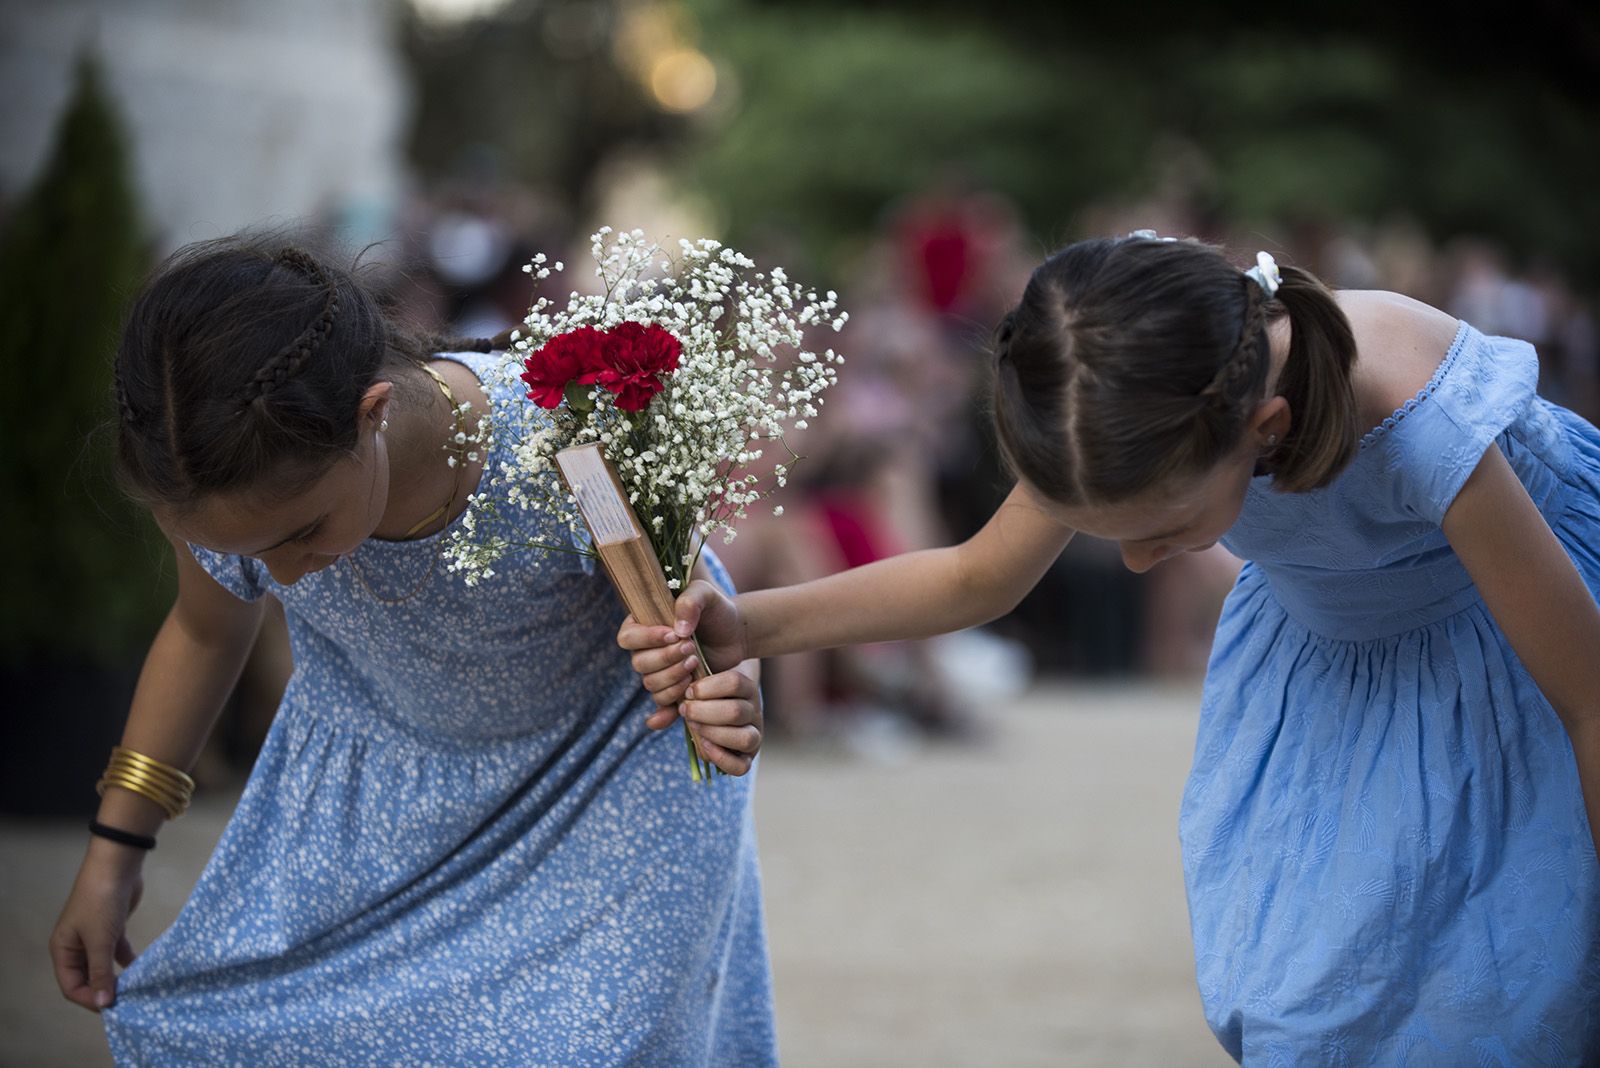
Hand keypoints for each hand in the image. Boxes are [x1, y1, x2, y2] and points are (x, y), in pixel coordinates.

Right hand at [50, 841, 145, 1011]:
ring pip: (103, 965)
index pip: (71, 986)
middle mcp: (75, 946)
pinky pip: (116, 952)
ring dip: (117, 977)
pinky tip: (142, 969)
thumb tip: (104, 1004)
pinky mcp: (112, 928)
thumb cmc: (101, 904)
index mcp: (62, 950)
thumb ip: (101, 973)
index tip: (112, 1008)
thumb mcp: (100, 941)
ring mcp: (94, 937)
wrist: (116, 866)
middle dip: (104, 990)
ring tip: (136, 990)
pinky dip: (127, 961)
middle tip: (127, 1001)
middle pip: (86, 977)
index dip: (89, 999)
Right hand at [617, 579, 747, 721]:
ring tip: (695, 663)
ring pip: (651, 684)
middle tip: (691, 649)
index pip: (628, 637)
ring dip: (673, 676)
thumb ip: (690, 602)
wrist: (735, 633)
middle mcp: (645, 650)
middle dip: (666, 658)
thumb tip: (678, 630)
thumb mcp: (706, 595)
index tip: (674, 635)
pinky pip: (662, 702)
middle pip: (639, 664)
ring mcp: (658, 671)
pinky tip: (684, 699)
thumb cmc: (716, 610)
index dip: (647, 639)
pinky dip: (669, 706)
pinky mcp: (673, 688)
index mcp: (643, 624)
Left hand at [682, 667, 763, 775]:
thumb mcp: (694, 691)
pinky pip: (741, 766)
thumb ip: (674, 700)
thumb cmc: (705, 696)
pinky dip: (721, 758)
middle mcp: (755, 711)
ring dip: (714, 734)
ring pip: (744, 738)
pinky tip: (703, 746)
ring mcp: (754, 735)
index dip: (708, 687)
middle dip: (704, 712)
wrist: (724, 708)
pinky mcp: (747, 758)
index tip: (688, 691)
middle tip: (686, 711)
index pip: (735, 682)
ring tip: (694, 727)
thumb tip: (651, 723)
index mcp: (746, 688)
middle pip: (737, 711)